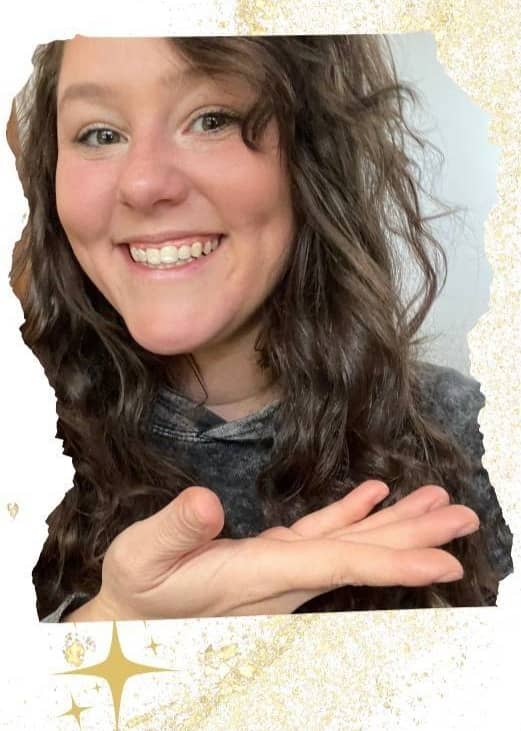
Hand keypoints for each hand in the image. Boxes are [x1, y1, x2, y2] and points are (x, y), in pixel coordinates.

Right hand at [65, 481, 477, 620]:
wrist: (135, 621)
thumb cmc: (138, 591)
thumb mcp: (142, 557)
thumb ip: (174, 530)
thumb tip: (205, 503)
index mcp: (260, 575)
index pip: (339, 566)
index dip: (395, 563)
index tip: (446, 560)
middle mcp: (284, 577)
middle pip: (363, 557)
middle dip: (417, 538)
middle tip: (465, 517)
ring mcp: (283, 569)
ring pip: (351, 544)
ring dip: (396, 524)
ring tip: (435, 502)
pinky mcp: (274, 558)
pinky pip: (324, 536)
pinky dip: (352, 515)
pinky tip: (374, 495)